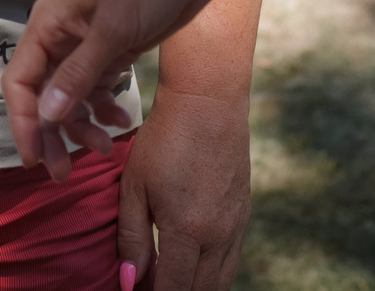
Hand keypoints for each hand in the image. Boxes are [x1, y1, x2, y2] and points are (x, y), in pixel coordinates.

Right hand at [4, 0, 209, 177]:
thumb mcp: (113, 31)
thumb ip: (78, 75)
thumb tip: (44, 115)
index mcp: (48, 24)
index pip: (20, 82)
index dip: (23, 123)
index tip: (34, 160)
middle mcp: (61, 35)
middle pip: (43, 95)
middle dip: (52, 135)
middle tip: (62, 174)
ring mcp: (88, 44)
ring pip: (71, 97)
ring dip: (82, 126)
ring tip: (105, 149)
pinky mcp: (114, 49)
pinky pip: (98, 89)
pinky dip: (106, 109)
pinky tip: (122, 123)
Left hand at [118, 85, 250, 290]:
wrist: (208, 103)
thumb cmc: (163, 141)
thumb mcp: (134, 186)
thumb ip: (132, 237)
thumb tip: (129, 282)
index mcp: (186, 230)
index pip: (171, 290)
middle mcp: (217, 236)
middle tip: (150, 289)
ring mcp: (236, 227)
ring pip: (220, 283)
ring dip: (196, 290)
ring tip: (169, 283)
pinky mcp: (244, 216)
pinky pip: (231, 261)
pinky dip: (212, 275)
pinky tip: (191, 268)